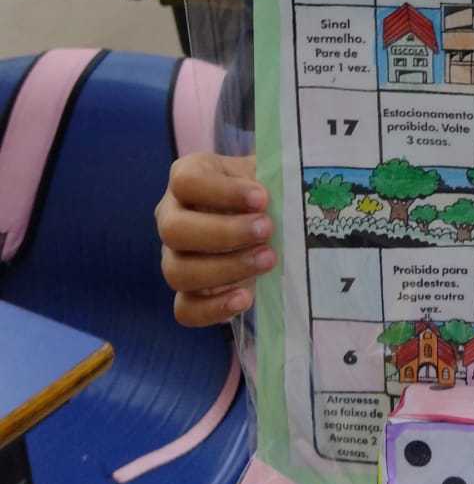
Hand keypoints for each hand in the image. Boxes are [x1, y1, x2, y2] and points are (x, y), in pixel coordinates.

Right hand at [156, 152, 275, 325]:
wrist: (265, 218)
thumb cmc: (263, 190)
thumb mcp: (266, 174)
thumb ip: (272, 177)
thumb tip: (292, 190)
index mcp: (187, 178)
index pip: (186, 182)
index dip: (222, 191)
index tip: (262, 198)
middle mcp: (171, 216)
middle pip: (174, 230)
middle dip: (224, 233)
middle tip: (267, 230)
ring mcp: (174, 257)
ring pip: (177, 272)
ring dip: (225, 269)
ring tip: (268, 260)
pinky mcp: (188, 292)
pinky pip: (185, 310)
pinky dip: (214, 309)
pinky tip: (246, 298)